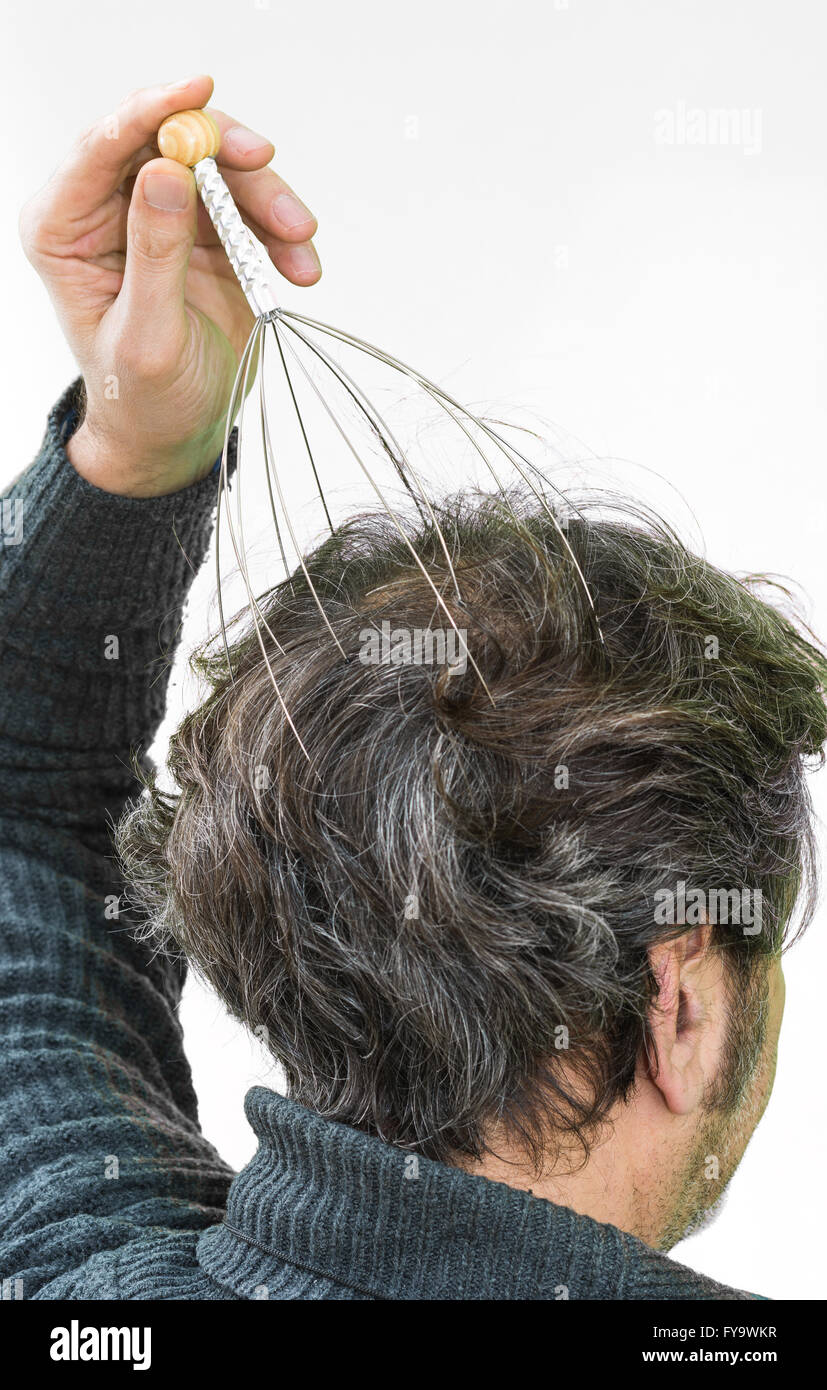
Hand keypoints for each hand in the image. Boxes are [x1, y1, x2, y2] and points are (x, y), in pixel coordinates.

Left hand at [19, 76, 320, 495]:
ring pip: (220, 171)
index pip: (103, 146)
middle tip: (268, 165)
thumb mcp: (147, 336)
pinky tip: (299, 268)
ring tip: (298, 245)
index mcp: (67, 227)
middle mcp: (112, 210)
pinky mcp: (207, 236)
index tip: (197, 92)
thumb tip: (168, 171)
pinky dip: (281, 233)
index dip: (152, 111)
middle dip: (227, 154)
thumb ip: (155, 255)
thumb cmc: (141, 398)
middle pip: (170, 143)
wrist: (173, 434)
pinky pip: (251, 209)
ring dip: (268, 200)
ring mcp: (164, 218)